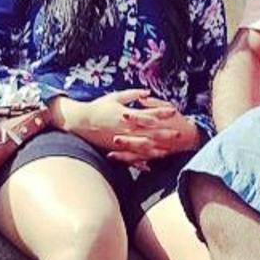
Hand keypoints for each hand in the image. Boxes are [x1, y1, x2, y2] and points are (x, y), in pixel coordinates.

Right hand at [53, 91, 197, 163]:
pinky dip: (139, 162)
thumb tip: (147, 93)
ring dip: (155, 149)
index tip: (174, 111)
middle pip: (149, 132)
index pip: (149, 114)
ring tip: (168, 151)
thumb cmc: (99, 107)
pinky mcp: (115, 149)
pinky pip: (130, 157)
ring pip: (141, 147)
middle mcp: (126, 129)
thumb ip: (132, 94)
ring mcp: (121, 140)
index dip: (162, 113)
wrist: (81, 122)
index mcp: (127, 115)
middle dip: (164, 133)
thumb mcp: (115, 97)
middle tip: (178, 134)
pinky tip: (149, 166)